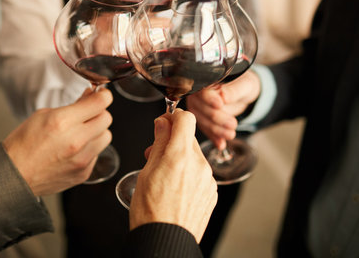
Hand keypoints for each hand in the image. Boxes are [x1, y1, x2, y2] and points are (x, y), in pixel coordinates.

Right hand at [2, 88, 112, 195]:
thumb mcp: (43, 115)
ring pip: (106, 136)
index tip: (101, 95)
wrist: (14, 176)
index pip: (100, 103)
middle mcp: (76, 141)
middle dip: (99, 113)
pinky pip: (97, 153)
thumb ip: (72, 106)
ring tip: (81, 133)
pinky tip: (74, 150)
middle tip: (87, 114)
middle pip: (107, 118)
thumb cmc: (23, 144)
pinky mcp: (84, 172)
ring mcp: (82, 159)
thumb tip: (91, 97)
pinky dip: (90, 149)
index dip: (103, 96)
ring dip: (97, 131)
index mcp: (63, 122)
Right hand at [130, 109, 217, 242]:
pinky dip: (188, 174)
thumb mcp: (147, 172)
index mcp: (180, 156)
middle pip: (188, 138)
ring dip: (180, 158)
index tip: (163, 123)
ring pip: (194, 156)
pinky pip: (200, 173)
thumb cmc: (150, 212)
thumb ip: (159, 143)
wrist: (164, 242)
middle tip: (154, 153)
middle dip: (172, 140)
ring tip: (162, 175)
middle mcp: (199, 165)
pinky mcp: (211, 192)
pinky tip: (174, 188)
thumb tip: (163, 124)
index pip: (186, 119)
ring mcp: (208, 180)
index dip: (172, 117)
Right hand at [187, 70, 259, 149]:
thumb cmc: (243, 85)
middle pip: (201, 109)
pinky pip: (206, 131)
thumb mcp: (244, 85)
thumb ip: (234, 90)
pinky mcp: (203, 121)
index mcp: (206, 82)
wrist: (244, 94)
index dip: (209, 99)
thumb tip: (223, 96)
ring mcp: (198, 109)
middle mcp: (197, 96)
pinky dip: (214, 138)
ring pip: (202, 122)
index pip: (202, 92)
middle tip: (232, 124)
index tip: (220, 104)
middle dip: (217, 119)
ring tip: (231, 134)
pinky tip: (221, 144)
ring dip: (216, 131)